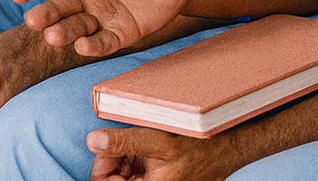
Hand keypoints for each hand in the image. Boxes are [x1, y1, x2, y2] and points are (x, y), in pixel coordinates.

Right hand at [13, 0, 190, 56]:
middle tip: (32, 21)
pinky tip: (84, 46)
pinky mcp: (122, 32)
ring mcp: (102, 15)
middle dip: (45, 14)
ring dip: (64, 32)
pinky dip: (93, 47)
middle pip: (59, 7)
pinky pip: (105, 42)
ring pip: (76, 27)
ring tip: (53, 36)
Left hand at [88, 126, 242, 180]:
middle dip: (112, 160)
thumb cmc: (196, 147)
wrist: (225, 148)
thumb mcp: (159, 141)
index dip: (102, 166)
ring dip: (124, 156)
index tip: (108, 147)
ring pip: (121, 173)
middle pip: (112, 179)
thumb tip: (92, 141)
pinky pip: (134, 169)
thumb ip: (124, 142)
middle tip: (128, 143)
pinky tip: (146, 148)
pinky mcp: (155, 176)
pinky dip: (133, 156)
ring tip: (142, 145)